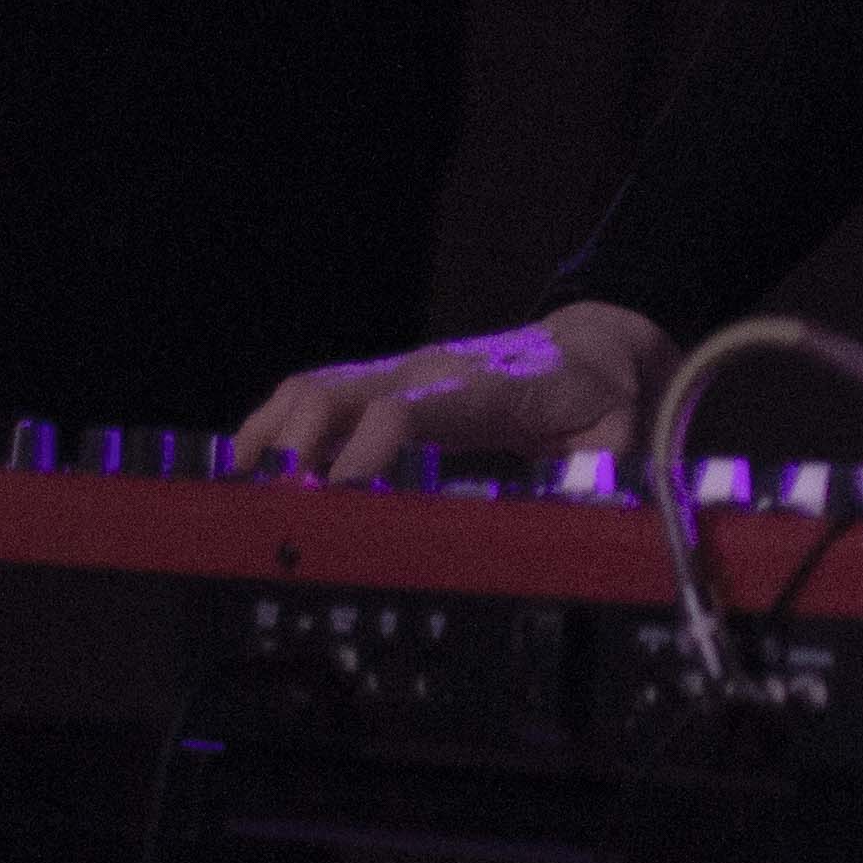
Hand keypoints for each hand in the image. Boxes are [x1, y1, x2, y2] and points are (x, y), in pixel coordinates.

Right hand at [229, 301, 667, 488]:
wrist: (592, 347)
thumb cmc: (601, 399)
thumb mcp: (619, 438)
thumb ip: (603, 474)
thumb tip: (581, 512)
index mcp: (482, 390)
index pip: (409, 410)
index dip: (367, 449)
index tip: (337, 498)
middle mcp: (428, 372)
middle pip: (340, 393)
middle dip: (295, 449)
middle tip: (273, 515)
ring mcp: (399, 372)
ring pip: (314, 388)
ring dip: (272, 438)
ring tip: (242, 498)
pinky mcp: (383, 384)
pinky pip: (313, 394)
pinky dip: (273, 427)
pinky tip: (247, 470)